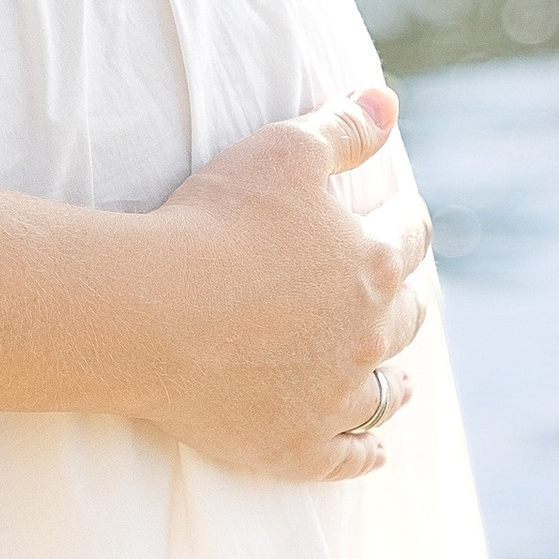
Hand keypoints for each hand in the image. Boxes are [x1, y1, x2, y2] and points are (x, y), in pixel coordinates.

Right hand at [132, 82, 431, 480]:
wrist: (150, 313)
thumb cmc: (214, 221)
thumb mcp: (283, 150)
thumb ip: (342, 128)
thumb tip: (388, 101)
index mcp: (370, 262)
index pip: (408, 234)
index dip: (405, 217)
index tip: (399, 209)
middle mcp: (366, 336)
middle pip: (406, 315)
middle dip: (404, 296)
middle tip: (396, 287)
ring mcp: (332, 398)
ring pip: (385, 392)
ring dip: (394, 378)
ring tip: (398, 375)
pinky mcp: (293, 446)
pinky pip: (347, 457)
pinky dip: (365, 453)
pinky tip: (374, 451)